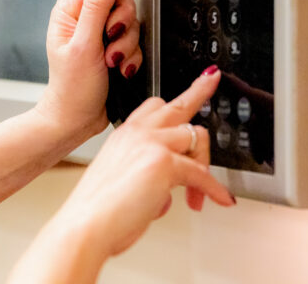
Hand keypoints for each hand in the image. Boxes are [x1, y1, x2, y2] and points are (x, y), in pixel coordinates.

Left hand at [37, 0, 141, 140]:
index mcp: (70, 10)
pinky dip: (132, 56)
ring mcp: (101, 33)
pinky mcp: (115, 48)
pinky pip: (136, 41)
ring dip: (127, 43)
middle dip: (123, 18)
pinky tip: (121, 69)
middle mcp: (85, 18)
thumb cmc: (71, 88)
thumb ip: (96, 6)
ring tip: (112, 61)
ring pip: (131, 19)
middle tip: (111, 36)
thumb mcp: (84, 44)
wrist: (77, 120)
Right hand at [52, 67, 234, 257]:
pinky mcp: (164, 163)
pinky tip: (220, 199)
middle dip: (199, 93)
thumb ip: (148, 181)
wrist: (87, 226)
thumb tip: (167, 196)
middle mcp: (137, 133)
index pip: (154, 106)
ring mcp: (152, 144)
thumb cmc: (98, 212)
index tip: (193, 80)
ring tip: (197, 195)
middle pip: (178, 108)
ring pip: (196, 138)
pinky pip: (202, 174)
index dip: (177, 97)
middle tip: (211, 81)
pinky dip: (214, 189)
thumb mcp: (123, 185)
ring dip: (204, 166)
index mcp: (125, 135)